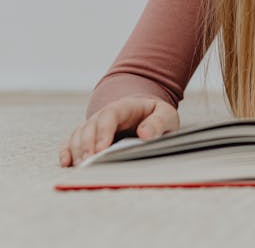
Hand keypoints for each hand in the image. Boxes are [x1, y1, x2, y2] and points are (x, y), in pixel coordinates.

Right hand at [59, 97, 178, 166]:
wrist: (146, 114)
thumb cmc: (156, 116)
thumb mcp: (165, 115)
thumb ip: (158, 122)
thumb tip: (145, 134)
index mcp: (124, 107)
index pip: (110, 115)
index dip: (104, 132)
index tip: (102, 149)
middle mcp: (104, 116)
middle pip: (90, 126)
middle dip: (87, 145)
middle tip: (89, 163)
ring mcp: (94, 126)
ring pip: (78, 135)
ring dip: (76, 151)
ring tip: (80, 167)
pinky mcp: (88, 139)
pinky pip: (71, 143)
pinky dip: (67, 152)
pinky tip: (67, 164)